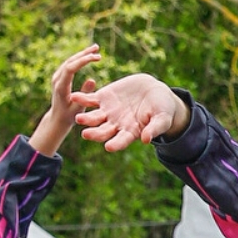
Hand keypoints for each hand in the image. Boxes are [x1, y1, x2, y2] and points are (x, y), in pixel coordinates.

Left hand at [31, 45, 101, 155]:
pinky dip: (79, 58)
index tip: (97, 57)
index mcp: (61, 87)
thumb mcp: (79, 109)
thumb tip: (92, 79)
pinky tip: (88, 55)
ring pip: (69, 61)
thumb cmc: (69, 116)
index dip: (83, 61)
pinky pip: (69, 64)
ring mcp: (57, 77)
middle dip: (84, 54)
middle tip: (97, 48)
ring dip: (82, 54)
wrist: (57, 118)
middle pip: (69, 61)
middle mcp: (57, 79)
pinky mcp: (59, 77)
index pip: (71, 68)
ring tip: (95, 48)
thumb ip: (85, 95)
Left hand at [72, 72, 190, 150]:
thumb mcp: (162, 118)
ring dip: (85, 119)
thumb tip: (146, 140)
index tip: (109, 147)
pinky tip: (74, 97)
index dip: (115, 144)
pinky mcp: (103, 97)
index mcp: (130, 132)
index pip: (121, 141)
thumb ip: (154, 128)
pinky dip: (82, 99)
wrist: (155, 91)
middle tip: (86, 134)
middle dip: (95, 133)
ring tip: (79, 118)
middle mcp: (116, 125)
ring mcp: (107, 112)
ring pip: (93, 118)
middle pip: (102, 132)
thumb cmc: (162, 108)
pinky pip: (89, 100)